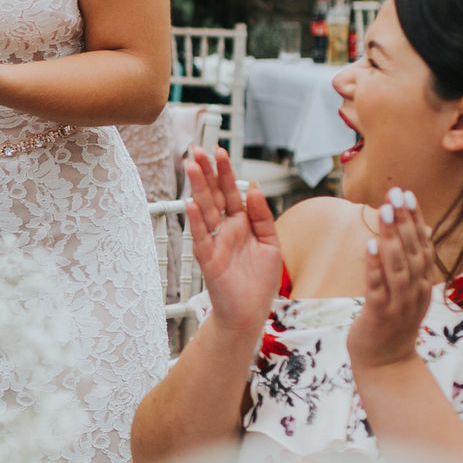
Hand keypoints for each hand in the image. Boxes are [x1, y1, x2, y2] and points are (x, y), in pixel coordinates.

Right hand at [184, 146, 282, 330]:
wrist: (250, 313)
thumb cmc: (260, 282)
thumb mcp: (271, 244)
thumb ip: (262, 216)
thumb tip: (253, 188)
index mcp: (242, 223)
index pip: (232, 192)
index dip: (226, 172)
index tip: (220, 151)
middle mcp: (226, 229)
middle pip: (214, 195)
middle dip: (206, 172)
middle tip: (196, 150)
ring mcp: (215, 242)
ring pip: (205, 209)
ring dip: (198, 188)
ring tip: (191, 166)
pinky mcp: (208, 259)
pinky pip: (201, 236)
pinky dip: (196, 220)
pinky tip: (191, 203)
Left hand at [347, 187, 435, 375]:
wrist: (387, 364)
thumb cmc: (393, 323)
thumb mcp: (408, 291)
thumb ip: (413, 262)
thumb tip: (422, 228)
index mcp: (423, 283)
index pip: (422, 245)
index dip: (415, 219)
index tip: (407, 194)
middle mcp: (416, 291)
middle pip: (413, 251)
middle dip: (404, 221)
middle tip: (395, 194)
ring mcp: (399, 304)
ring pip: (398, 266)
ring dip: (391, 237)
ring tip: (384, 211)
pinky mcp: (380, 315)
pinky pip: (377, 287)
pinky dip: (374, 266)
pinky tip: (369, 245)